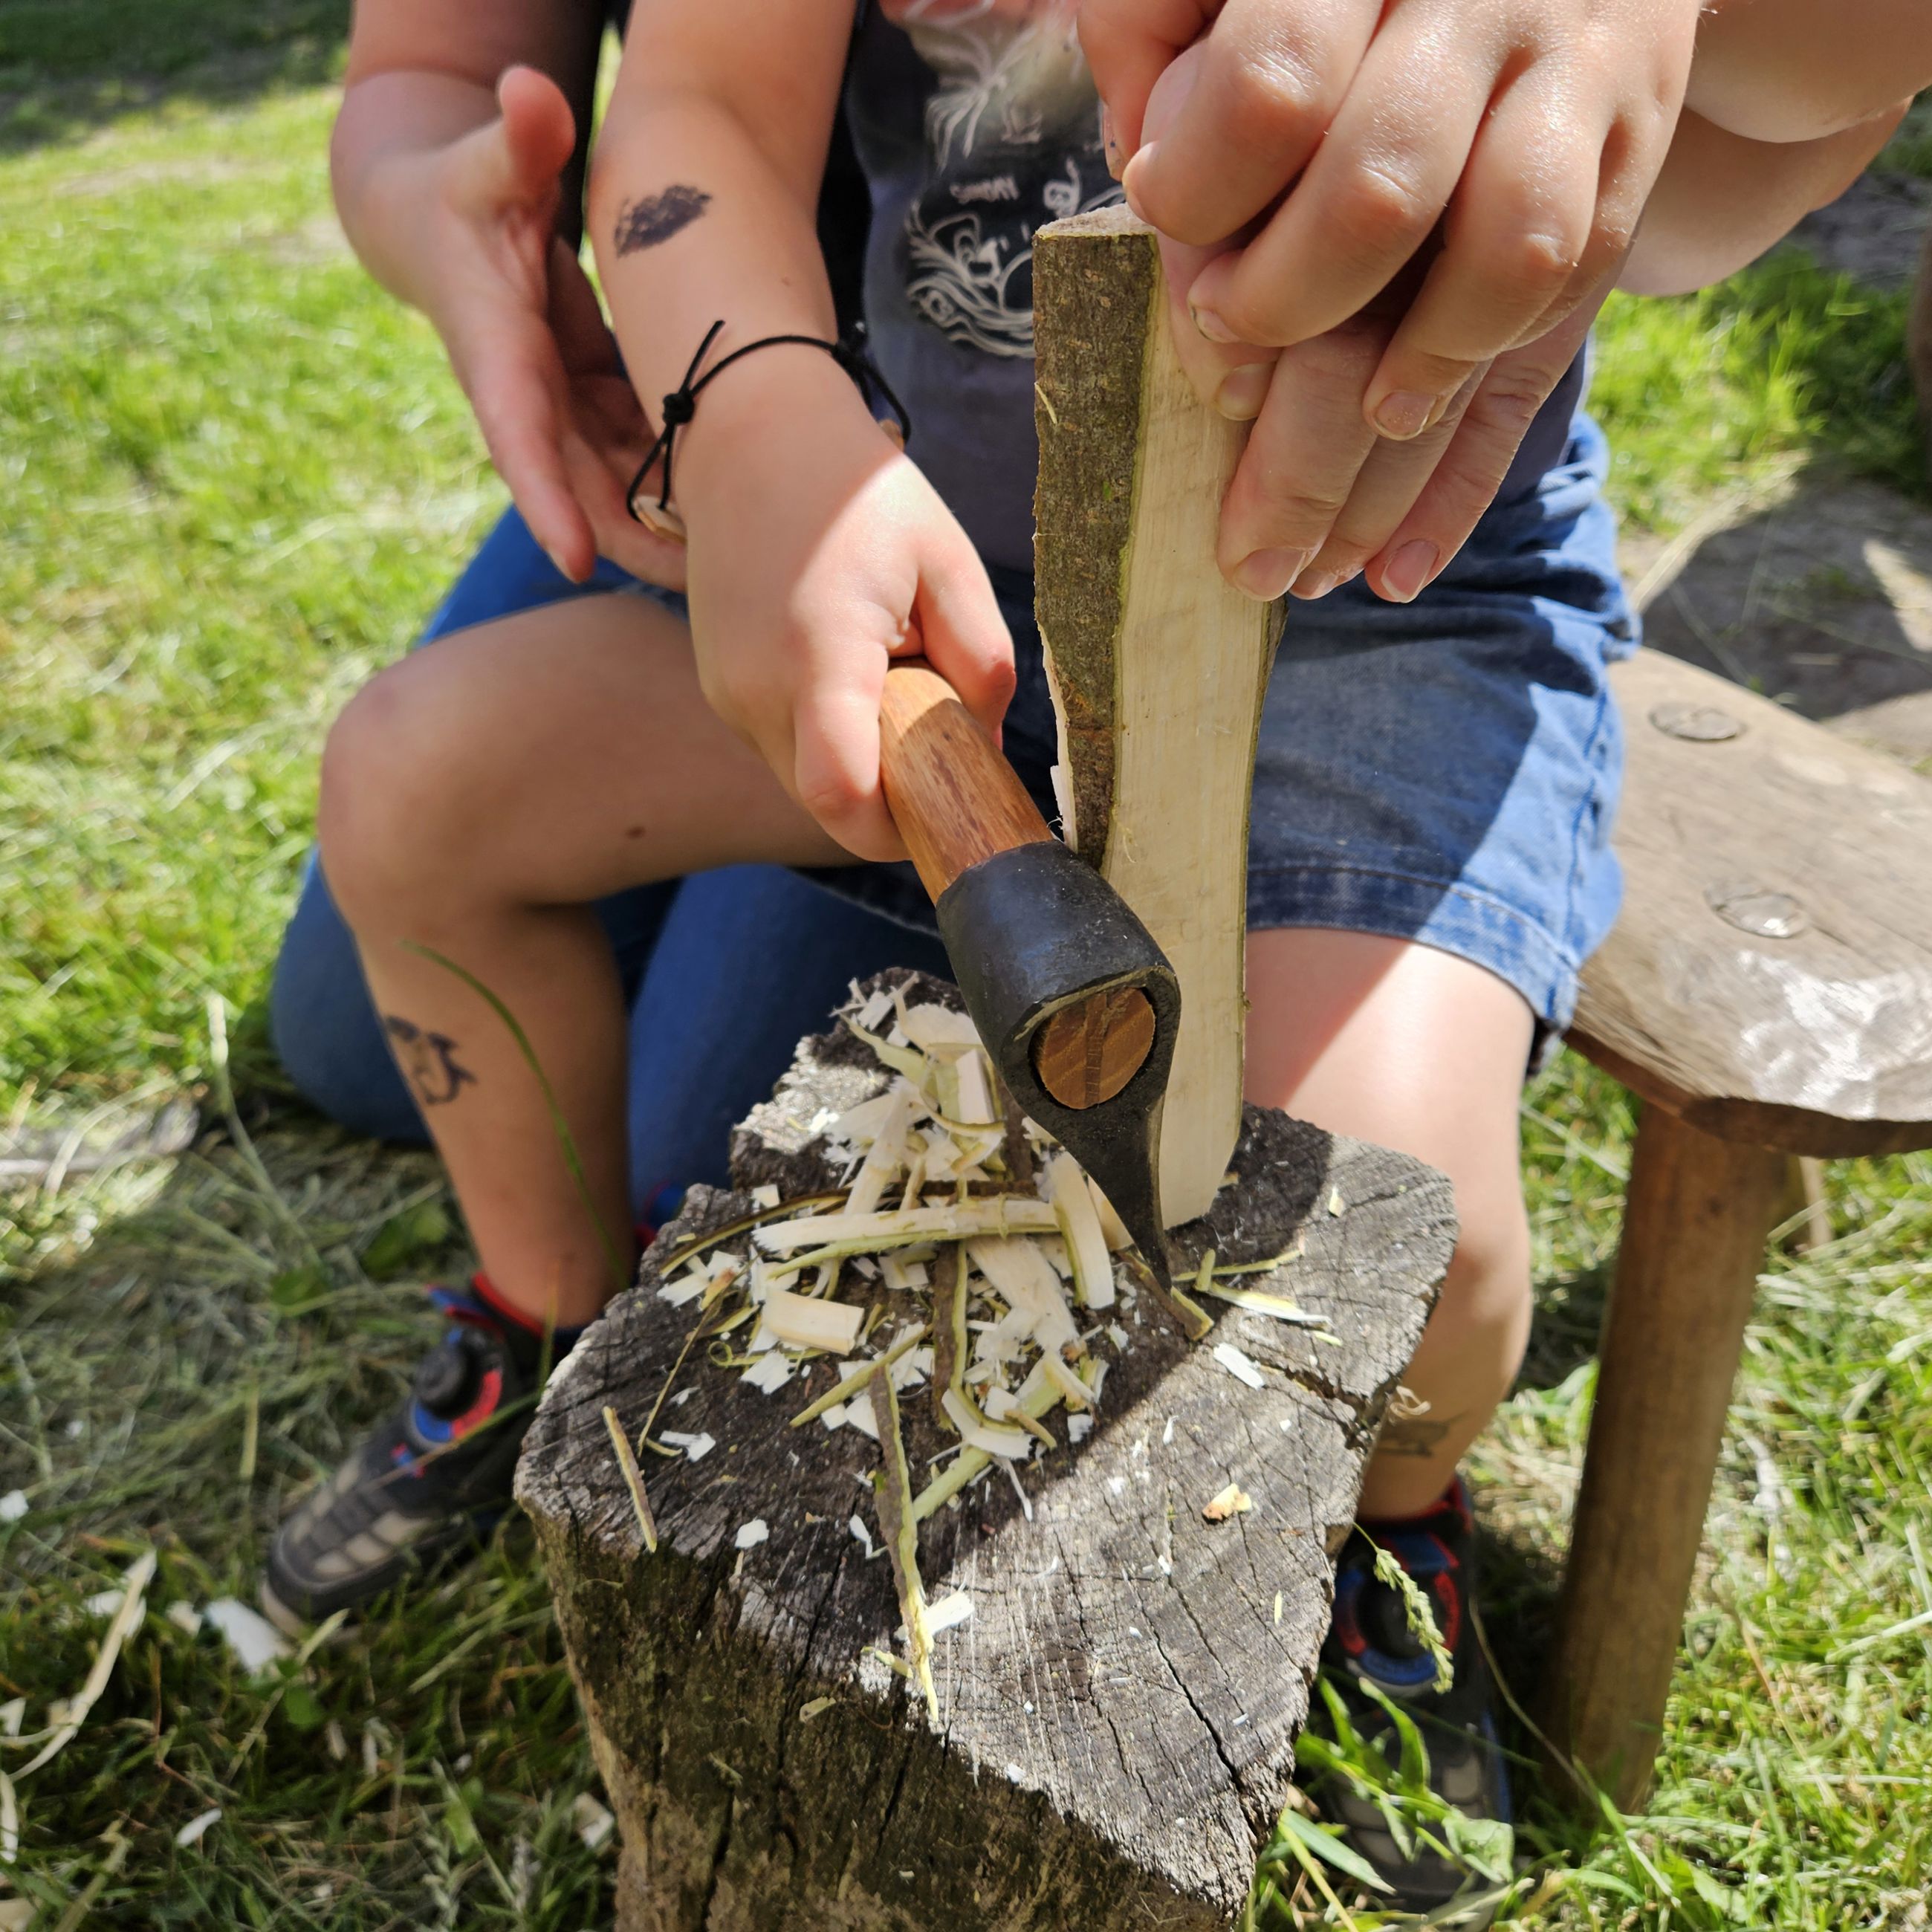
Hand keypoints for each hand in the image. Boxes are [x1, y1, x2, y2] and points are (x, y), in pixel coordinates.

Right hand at [414, 67, 685, 586]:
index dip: (544, 499)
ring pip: (615, 486)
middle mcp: (529, 398)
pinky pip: (639, 459)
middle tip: (697, 589)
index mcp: (499, 353)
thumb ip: (515, 138)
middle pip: (579, 489)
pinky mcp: (592, 407)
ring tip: (733, 574)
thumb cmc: (468, 187)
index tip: (573, 557)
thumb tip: (528, 93)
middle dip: (631, 543)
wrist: (441, 226)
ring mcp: (563, 410)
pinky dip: (679, 488)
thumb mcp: (491, 162)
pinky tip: (737, 519)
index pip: (518, 437)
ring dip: (664, 529)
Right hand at [677, 357, 1014, 860]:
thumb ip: (982, 664)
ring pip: (805, 781)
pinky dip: (827, 733)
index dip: (898, 830)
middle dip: (891, 792)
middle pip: (829, 804)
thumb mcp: (950, 563)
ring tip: (885, 674)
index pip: (843, 799)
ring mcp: (726, 695)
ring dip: (859, 759)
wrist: (750, 435)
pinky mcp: (718, 691)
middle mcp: (754, 691)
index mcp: (817, 657)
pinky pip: (785, 747)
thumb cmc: (857, 493)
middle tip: (930, 724)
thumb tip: (984, 752)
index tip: (943, 806)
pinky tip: (848, 665)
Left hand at [1082, 0, 1698, 596]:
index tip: (1163, 228)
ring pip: (1500, 276)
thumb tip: (1148, 187)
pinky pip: (1556, 342)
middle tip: (1219, 412)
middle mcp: (1490, 5)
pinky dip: (1466, 476)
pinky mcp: (1630, 176)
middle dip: (1281, 337)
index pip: (1274, 88)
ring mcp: (1580, 91)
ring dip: (1386, 438)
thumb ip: (1169, 48)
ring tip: (1294, 558)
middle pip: (1382, 199)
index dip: (1201, 193)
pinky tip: (1392, 567)